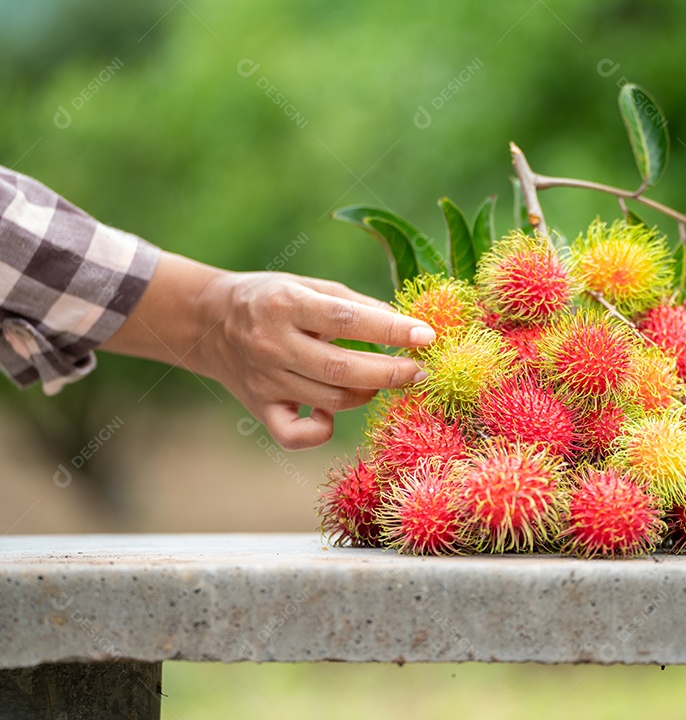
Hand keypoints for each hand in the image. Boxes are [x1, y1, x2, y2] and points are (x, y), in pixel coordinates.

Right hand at [103, 252, 434, 449]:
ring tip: (381, 380)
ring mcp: (264, 380)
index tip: (427, 335)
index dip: (391, 330)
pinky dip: (321, 431)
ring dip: (367, 394)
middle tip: (420, 371)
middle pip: (340, 369)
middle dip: (389, 373)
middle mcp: (271, 344)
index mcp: (285, 304)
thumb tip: (404, 324)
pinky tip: (331, 414)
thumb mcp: (309, 286)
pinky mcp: (259, 408)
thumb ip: (355, 304)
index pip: (346, 320)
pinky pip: (294, 436)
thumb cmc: (273, 299)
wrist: (208, 321)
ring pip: (329, 400)